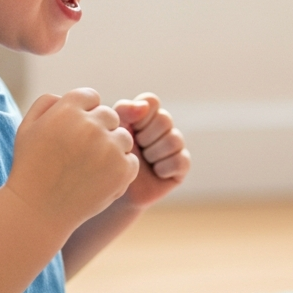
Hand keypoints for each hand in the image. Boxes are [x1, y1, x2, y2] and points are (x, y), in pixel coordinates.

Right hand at [6, 88, 138, 234]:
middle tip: (81, 154)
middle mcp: (91, 125)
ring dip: (112, 149)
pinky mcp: (122, 169)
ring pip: (124, 138)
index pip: (91, 97)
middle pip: (110, 116)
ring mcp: (109, 148)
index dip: (83, 115)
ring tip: (88, 168)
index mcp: (68, 110)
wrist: (37, 211)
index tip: (72, 134)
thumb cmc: (31, 168)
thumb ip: (47, 103)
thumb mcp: (27, 128)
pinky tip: (97, 180)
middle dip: (99, 131)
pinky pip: (131, 160)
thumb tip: (68, 96)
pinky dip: (119, 171)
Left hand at [113, 93, 190, 208]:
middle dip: (145, 138)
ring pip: (173, 140)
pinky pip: (180, 160)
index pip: (151, 102)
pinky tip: (155, 173)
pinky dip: (163, 169)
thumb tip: (144, 106)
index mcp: (145, 115)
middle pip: (165, 119)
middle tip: (135, 150)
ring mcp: (175, 145)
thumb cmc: (110, 160)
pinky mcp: (182, 164)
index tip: (129, 131)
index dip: (140, 117)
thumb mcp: (113, 132)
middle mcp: (163, 127)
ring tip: (143, 164)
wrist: (114, 191)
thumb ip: (124, 111)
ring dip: (153, 155)